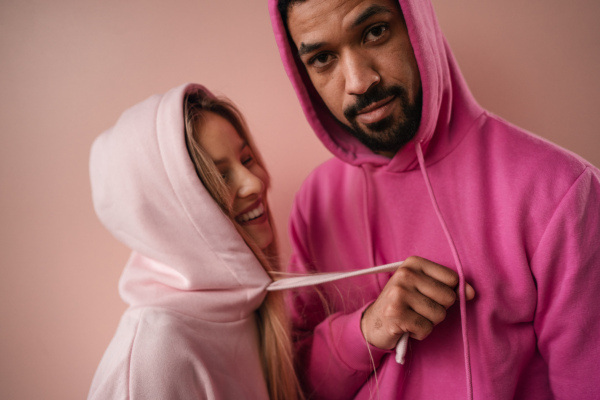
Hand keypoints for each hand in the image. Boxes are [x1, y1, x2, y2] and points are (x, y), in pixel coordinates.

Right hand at [360, 256, 474, 349]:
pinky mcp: (395, 314)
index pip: (452, 278)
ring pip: (439, 315)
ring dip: (429, 322)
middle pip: (448, 297)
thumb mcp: (424, 289)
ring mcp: (398, 293)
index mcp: (413, 263)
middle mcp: (404, 274)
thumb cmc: (403, 304)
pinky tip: (406, 327)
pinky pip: (426, 328)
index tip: (429, 296)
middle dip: (438, 309)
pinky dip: (420, 333)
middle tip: (418, 309)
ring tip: (412, 317)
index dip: (447, 292)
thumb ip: (449, 288)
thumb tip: (471, 293)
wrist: (374, 323)